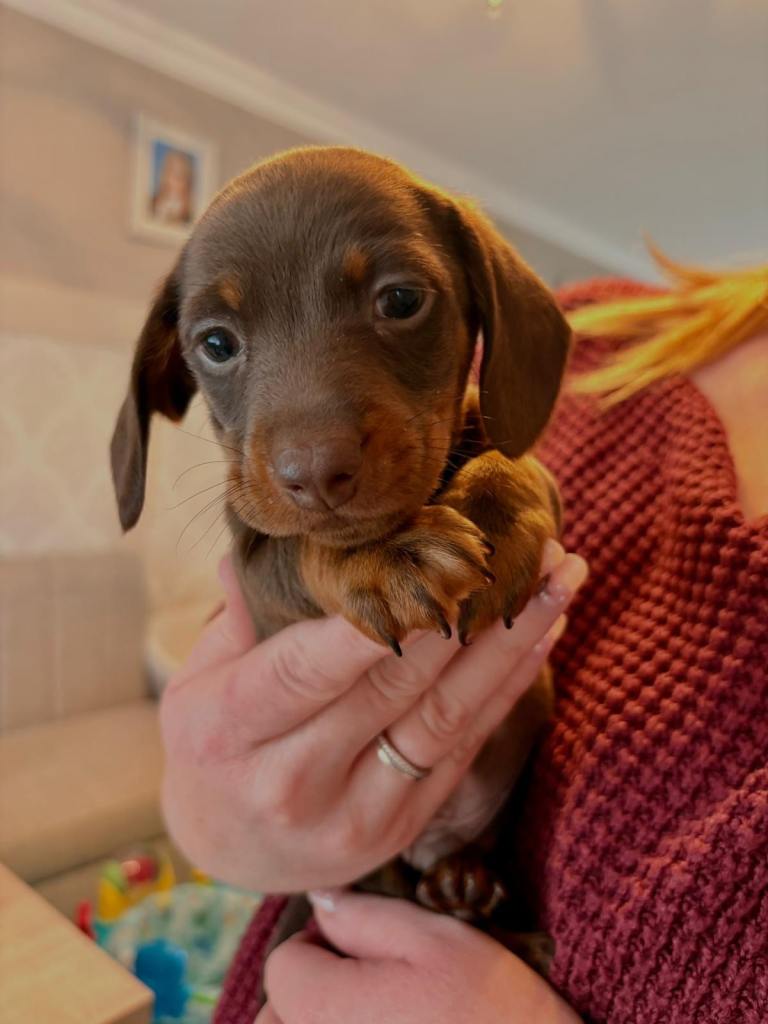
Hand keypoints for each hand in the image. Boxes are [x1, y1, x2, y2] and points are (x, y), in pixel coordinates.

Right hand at [160, 542, 586, 891]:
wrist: (228, 848)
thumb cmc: (213, 744)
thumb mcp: (198, 679)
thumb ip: (239, 611)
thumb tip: (274, 537)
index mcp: (230, 731)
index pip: (305, 666)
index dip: (370, 617)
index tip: (430, 557)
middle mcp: (294, 781)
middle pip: (394, 687)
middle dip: (467, 609)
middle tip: (525, 545)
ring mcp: (357, 813)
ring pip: (445, 717)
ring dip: (511, 644)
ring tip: (561, 581)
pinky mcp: (404, 827)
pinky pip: (464, 748)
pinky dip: (506, 687)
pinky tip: (542, 635)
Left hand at [257, 890, 580, 1022]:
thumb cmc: (496, 1010)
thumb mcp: (437, 940)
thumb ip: (366, 917)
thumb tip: (319, 900)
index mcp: (325, 1009)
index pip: (283, 965)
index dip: (320, 947)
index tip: (362, 954)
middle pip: (275, 1018)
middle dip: (308, 996)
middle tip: (369, 992)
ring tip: (376, 1021)